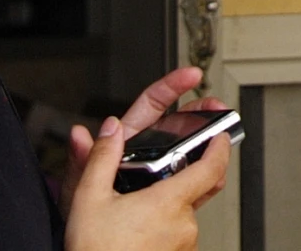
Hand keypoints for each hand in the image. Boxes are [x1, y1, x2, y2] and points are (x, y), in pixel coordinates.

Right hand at [63, 114, 228, 250]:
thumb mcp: (89, 199)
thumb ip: (103, 157)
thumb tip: (112, 129)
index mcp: (169, 202)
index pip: (212, 167)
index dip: (220, 147)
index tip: (221, 135)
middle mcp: (184, 225)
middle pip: (198, 190)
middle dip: (183, 179)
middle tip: (162, 176)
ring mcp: (184, 245)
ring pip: (186, 215)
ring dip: (170, 208)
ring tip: (139, 211)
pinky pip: (180, 236)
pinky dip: (166, 228)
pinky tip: (142, 231)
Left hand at [65, 69, 223, 200]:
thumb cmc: (81, 223)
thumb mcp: (80, 189)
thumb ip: (84, 161)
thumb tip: (81, 134)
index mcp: (125, 144)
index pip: (151, 106)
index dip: (172, 87)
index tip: (192, 76)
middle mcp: (146, 156)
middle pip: (179, 125)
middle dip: (201, 112)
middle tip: (218, 108)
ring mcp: (161, 176)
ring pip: (190, 154)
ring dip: (208, 146)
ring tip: (221, 142)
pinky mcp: (172, 198)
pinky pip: (194, 182)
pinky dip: (209, 177)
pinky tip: (215, 177)